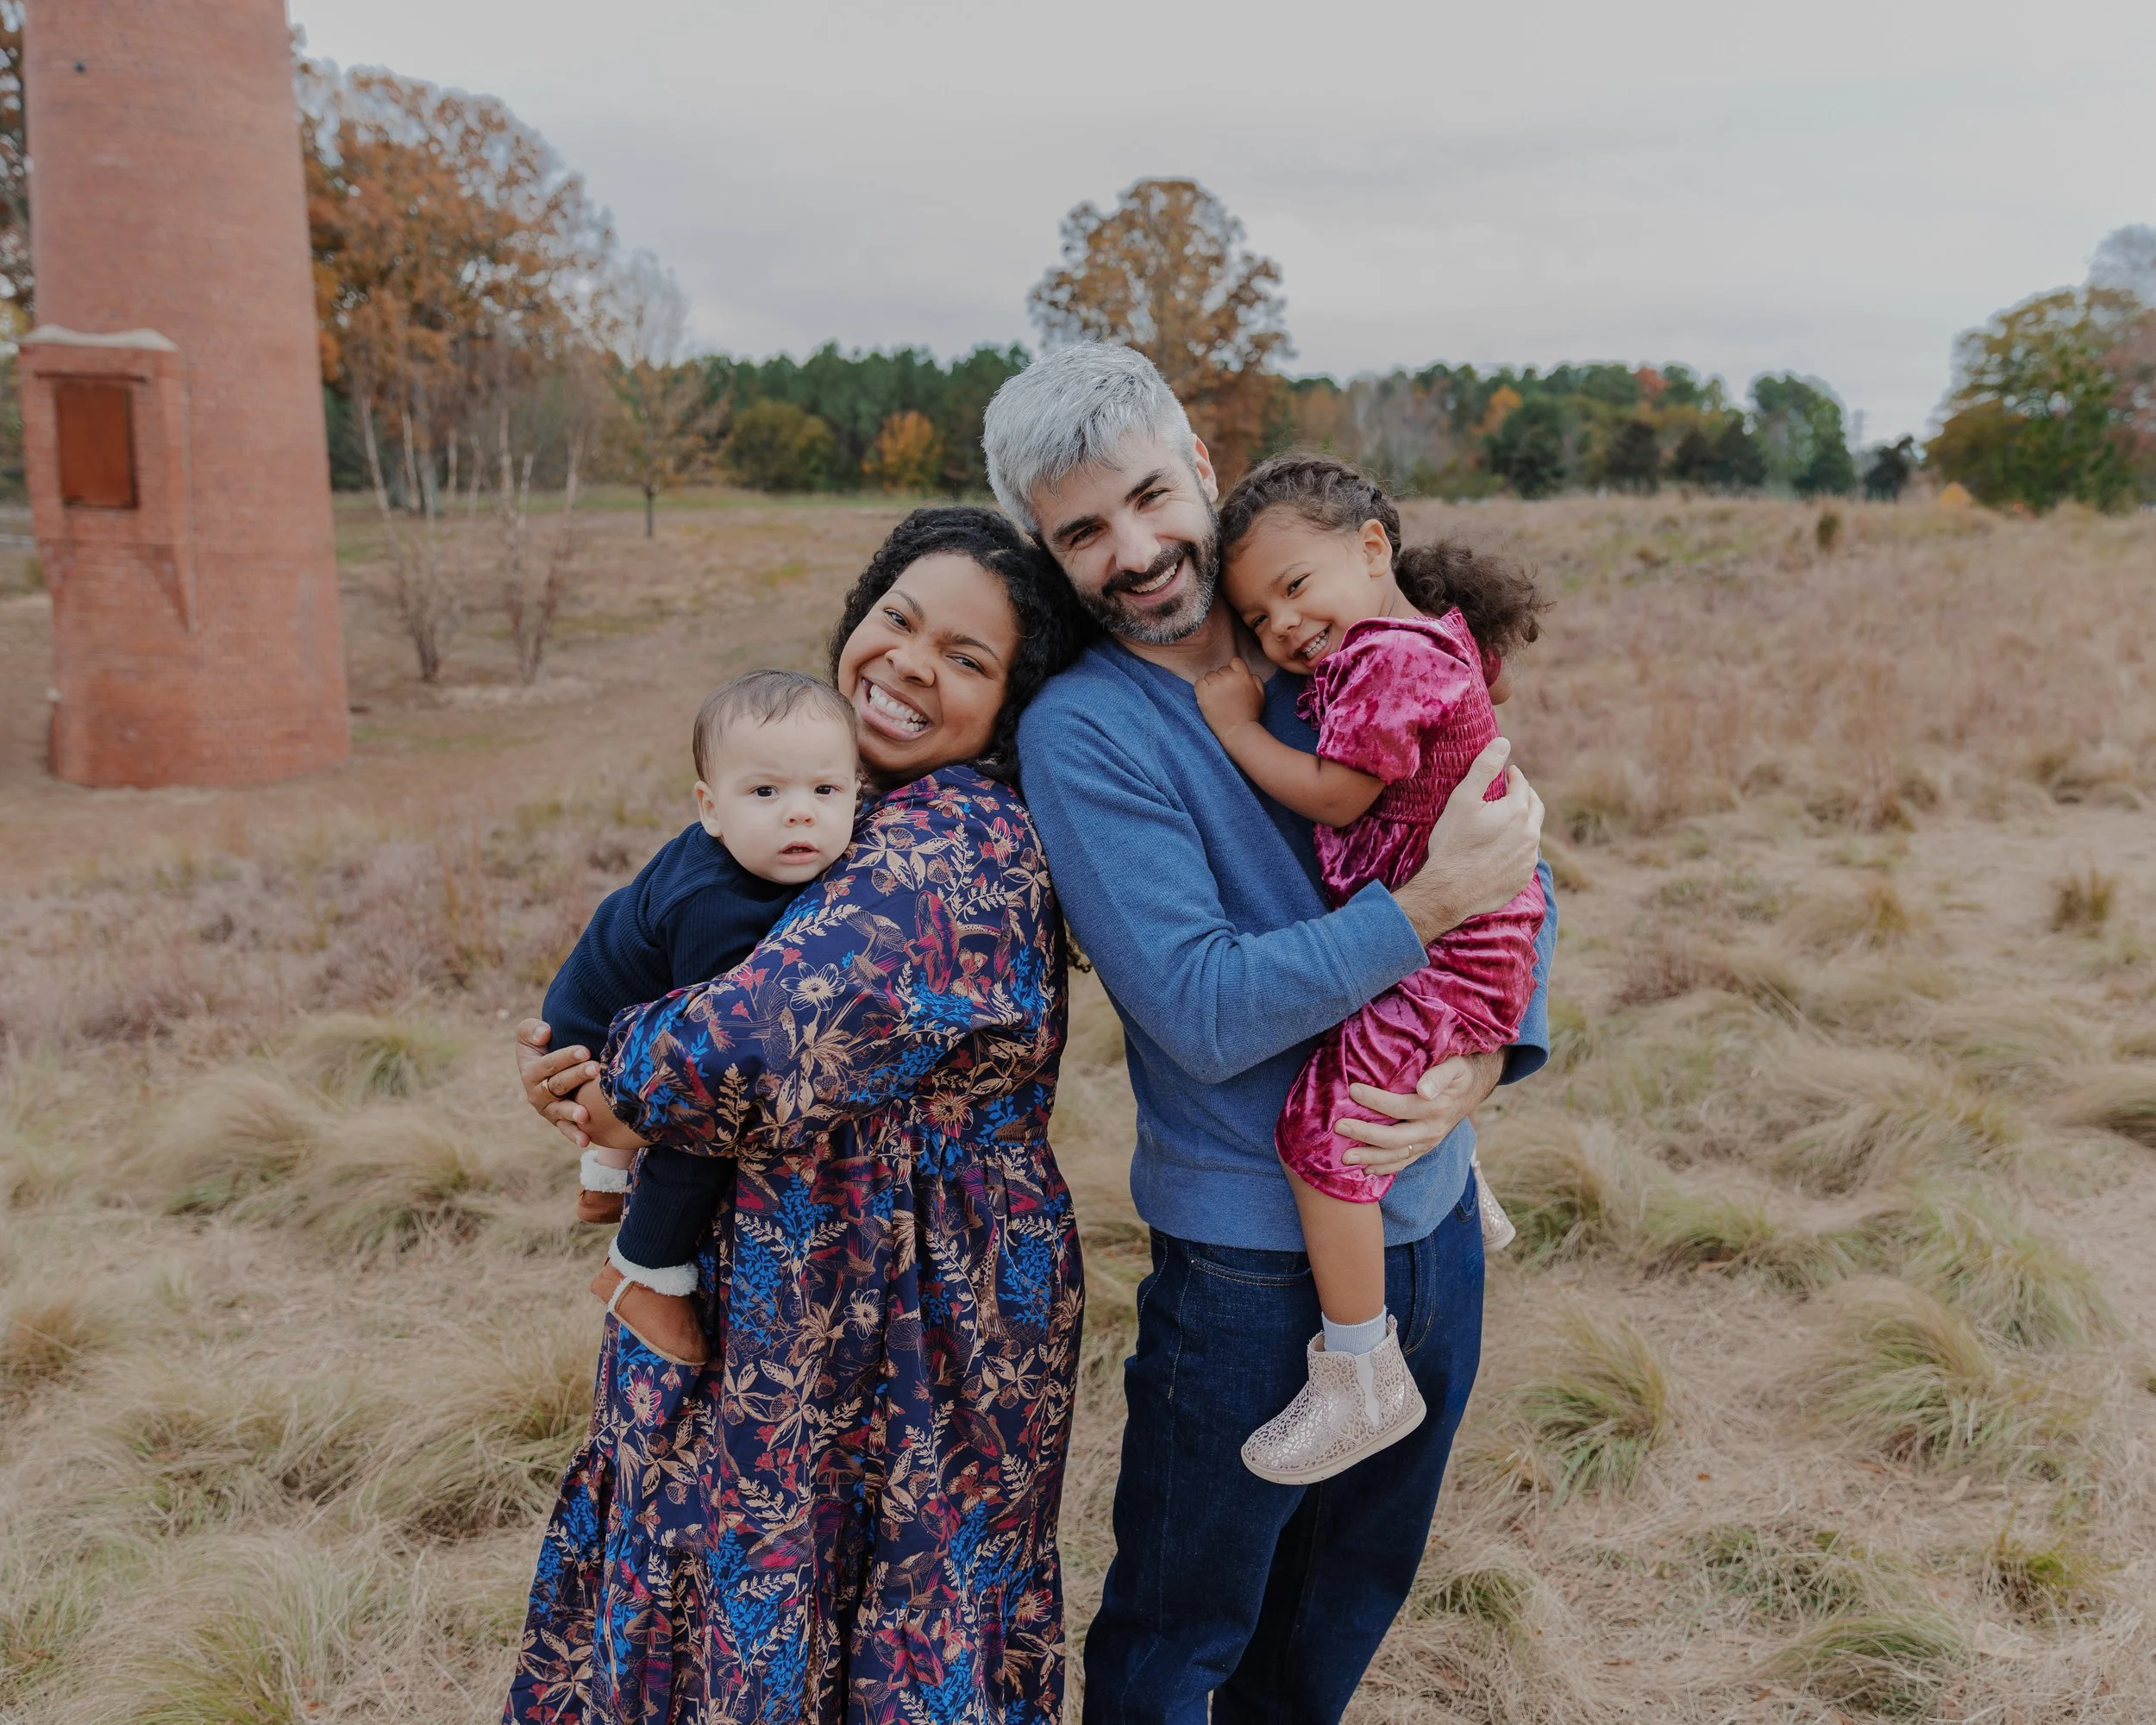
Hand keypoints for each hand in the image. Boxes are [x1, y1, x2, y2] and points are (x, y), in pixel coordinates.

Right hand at [516, 1017, 599, 1149]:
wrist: (549, 1065)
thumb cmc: (542, 1045)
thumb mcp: (529, 1032)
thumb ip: (531, 1029)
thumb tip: (544, 1034)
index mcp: (530, 1071)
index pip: (549, 1064)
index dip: (566, 1057)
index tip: (585, 1050)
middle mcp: (537, 1092)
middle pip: (559, 1084)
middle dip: (578, 1076)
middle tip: (595, 1068)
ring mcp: (549, 1109)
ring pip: (562, 1110)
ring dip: (573, 1112)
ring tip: (585, 1115)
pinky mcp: (559, 1120)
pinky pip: (566, 1129)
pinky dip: (574, 1135)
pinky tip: (585, 1142)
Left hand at [1195, 658, 1264, 737]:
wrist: (1238, 731)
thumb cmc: (1250, 714)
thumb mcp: (1260, 694)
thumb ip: (1255, 679)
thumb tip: (1247, 672)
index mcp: (1243, 676)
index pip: (1234, 661)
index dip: (1233, 671)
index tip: (1232, 682)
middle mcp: (1229, 678)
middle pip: (1221, 669)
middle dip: (1222, 679)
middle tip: (1225, 695)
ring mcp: (1215, 685)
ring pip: (1209, 675)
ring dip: (1212, 684)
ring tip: (1217, 698)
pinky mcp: (1204, 694)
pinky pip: (1199, 682)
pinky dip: (1201, 689)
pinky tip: (1208, 698)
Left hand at [1336, 1049, 1504, 1177]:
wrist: (1474, 1087)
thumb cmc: (1459, 1071)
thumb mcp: (1455, 1067)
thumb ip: (1439, 1076)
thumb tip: (1423, 1090)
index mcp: (1438, 1108)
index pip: (1401, 1107)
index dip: (1376, 1100)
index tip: (1353, 1090)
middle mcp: (1432, 1130)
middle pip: (1394, 1137)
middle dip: (1365, 1133)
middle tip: (1339, 1127)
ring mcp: (1428, 1143)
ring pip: (1396, 1155)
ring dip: (1370, 1158)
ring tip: (1345, 1158)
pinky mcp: (1425, 1148)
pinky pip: (1404, 1162)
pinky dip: (1384, 1168)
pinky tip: (1365, 1170)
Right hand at [1393, 737, 1543, 944]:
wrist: (1449, 891)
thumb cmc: (1453, 844)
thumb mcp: (1462, 800)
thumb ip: (1484, 769)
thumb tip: (1503, 742)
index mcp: (1517, 811)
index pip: (1521, 784)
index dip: (1514, 775)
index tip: (1508, 772)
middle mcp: (1530, 835)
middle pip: (1535, 806)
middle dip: (1526, 794)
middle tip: (1514, 790)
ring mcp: (1528, 859)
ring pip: (1532, 832)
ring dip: (1524, 822)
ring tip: (1509, 819)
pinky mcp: (1522, 878)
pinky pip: (1526, 856)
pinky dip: (1519, 846)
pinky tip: (1505, 847)